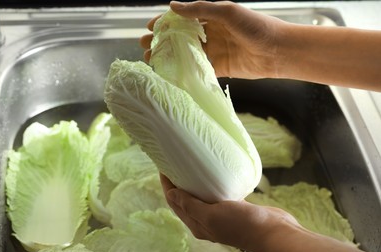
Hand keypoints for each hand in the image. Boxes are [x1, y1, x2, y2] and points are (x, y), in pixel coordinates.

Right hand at [140, 1, 285, 78]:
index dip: (165, 23)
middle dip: (162, 42)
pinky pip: (197, 69)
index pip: (183, 19)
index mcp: (212, 17)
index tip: (149, 28)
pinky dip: (183, 71)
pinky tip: (169, 74)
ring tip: (151, 61)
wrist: (278, 51)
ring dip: (169, 57)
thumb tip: (172, 5)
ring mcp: (214, 51)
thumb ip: (200, 10)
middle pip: (181, 37)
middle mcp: (211, 34)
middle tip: (144, 47)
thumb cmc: (256, 26)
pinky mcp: (219, 68)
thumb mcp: (227, 12)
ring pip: (186, 55)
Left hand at [159, 174, 299, 251]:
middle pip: (185, 198)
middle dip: (178, 181)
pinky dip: (211, 183)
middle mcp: (205, 220)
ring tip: (190, 164)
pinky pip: (216, 193)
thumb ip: (191, 205)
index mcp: (197, 224)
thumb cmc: (242, 224)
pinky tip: (213, 172)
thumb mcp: (212, 215)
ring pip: (200, 195)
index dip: (167, 185)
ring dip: (194, 181)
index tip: (163, 166)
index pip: (174, 202)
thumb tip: (171, 193)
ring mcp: (219, 213)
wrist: (273, 231)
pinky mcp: (232, 206)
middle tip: (175, 162)